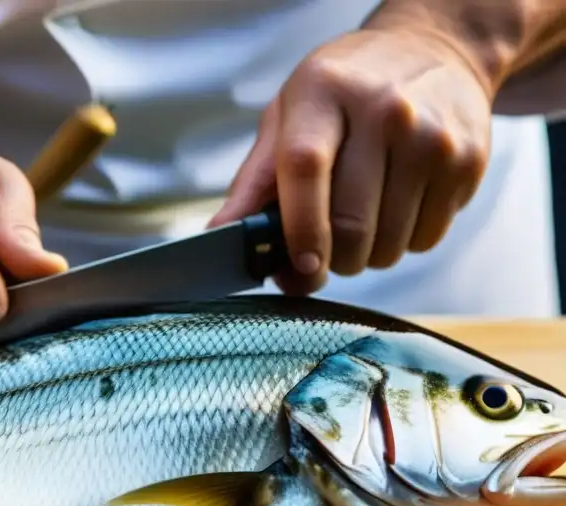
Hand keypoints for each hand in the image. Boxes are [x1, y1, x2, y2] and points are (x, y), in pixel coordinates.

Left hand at [209, 25, 494, 294]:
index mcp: (324, 94)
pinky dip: (404, 242)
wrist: (435, 51)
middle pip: (352, 224)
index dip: (299, 230)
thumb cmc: (344, 93)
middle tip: (321, 255)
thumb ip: (254, 181)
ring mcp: (432, 136)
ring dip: (366, 256)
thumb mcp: (288, 116)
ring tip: (360, 223)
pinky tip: (397, 207)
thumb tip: (221, 237)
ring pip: (390, 243)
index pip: (306, 170)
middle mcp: (384, 110)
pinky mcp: (468, 161)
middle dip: (330, 260)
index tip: (297, 269)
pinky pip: (426, 239)